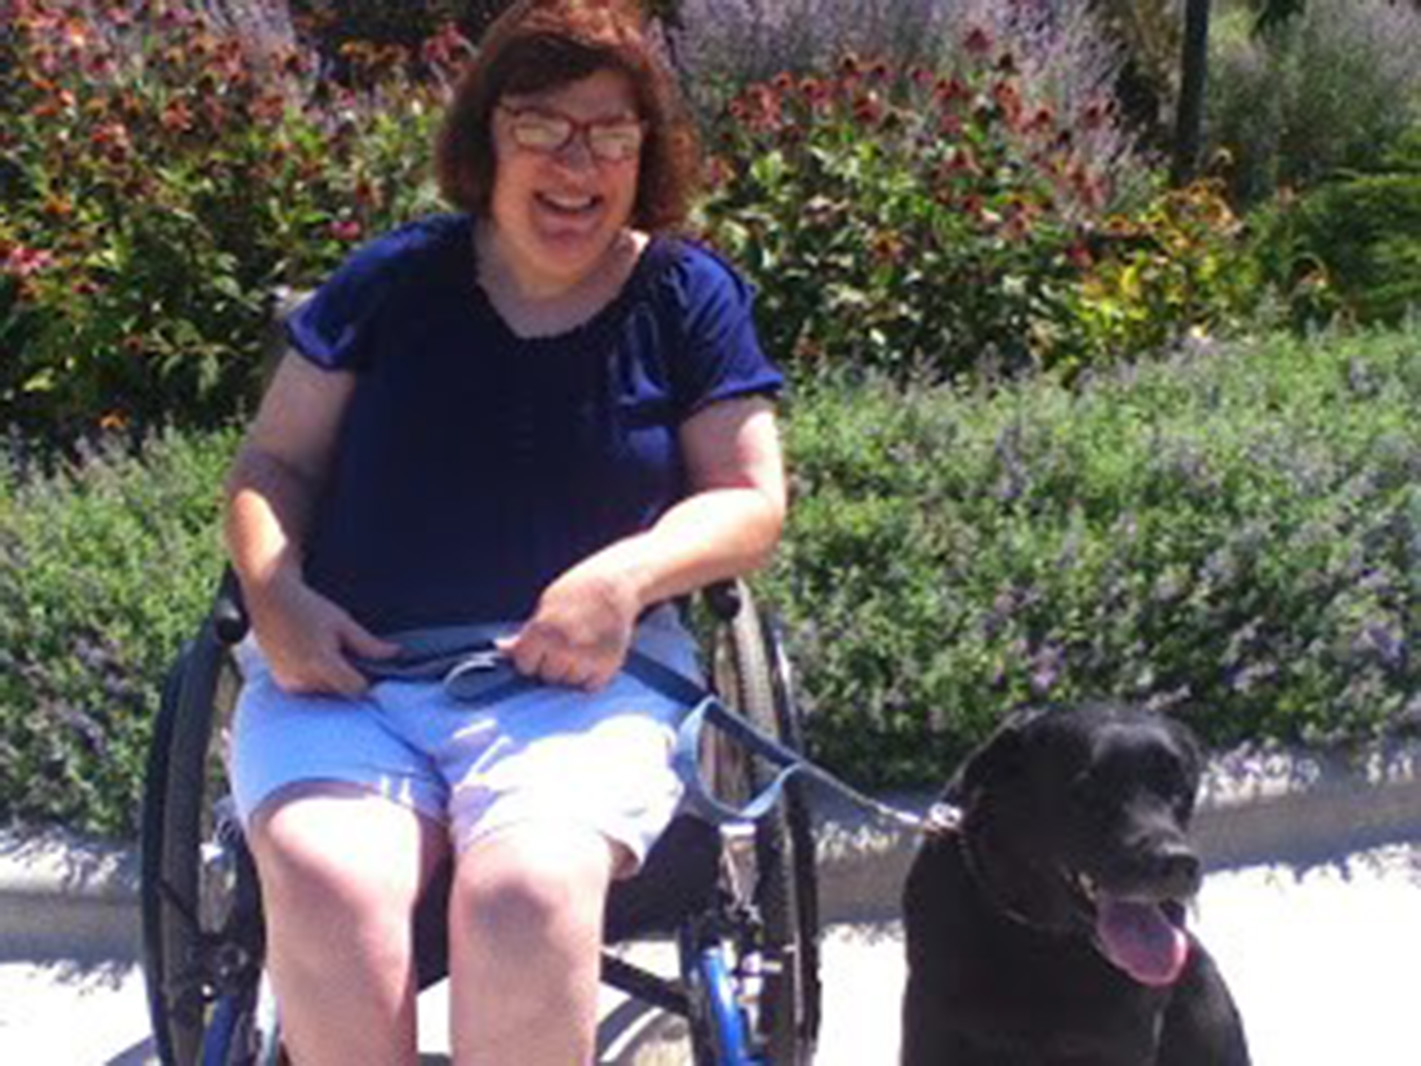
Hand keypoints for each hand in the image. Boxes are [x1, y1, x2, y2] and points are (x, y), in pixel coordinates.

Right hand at [245, 573, 399, 696]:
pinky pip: (309, 689)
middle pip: (341, 690)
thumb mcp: (343, 622)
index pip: (356, 688)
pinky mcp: (282, 683)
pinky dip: (315, 678)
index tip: (370, 666)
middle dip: (348, 675)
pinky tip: (311, 655)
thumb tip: (396, 654)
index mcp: (321, 662)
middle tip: (343, 649)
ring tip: (324, 649)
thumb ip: (368, 644)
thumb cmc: (308, 607)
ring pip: (325, 691)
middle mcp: (302, 678)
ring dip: (331, 678)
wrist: (270, 599)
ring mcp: (289, 682)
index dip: (368, 679)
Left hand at [497, 563, 640, 690]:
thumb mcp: (546, 607)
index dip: (531, 657)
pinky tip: (593, 656)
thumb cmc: (577, 591)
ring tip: (580, 648)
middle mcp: (563, 647)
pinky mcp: (608, 664)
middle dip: (552, 664)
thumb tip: (500, 650)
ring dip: (572, 672)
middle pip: (547, 677)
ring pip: (569, 683)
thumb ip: (526, 634)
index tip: (540, 647)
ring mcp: (587, 658)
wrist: (616, 583)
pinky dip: (591, 676)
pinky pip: (591, 686)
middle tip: (565, 644)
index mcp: (542, 631)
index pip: (525, 665)